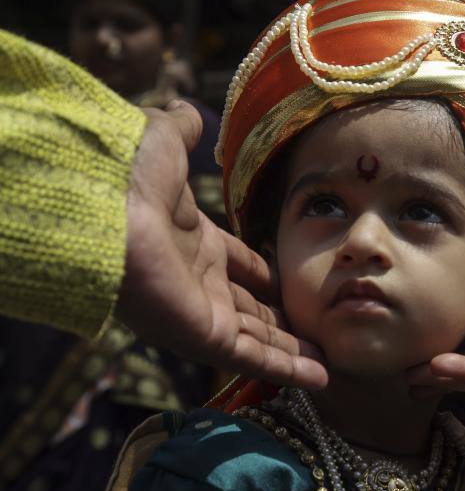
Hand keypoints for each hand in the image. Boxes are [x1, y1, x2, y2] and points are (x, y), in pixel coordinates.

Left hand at [116, 101, 327, 388]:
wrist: (107, 206)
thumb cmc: (134, 174)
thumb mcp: (164, 142)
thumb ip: (182, 132)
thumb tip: (187, 111)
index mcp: (195, 243)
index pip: (239, 265)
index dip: (264, 275)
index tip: (289, 284)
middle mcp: (199, 283)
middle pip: (251, 309)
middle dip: (282, 323)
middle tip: (317, 332)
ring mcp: (202, 312)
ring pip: (257, 340)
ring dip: (292, 353)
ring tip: (329, 365)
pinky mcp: (204, 336)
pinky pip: (253, 357)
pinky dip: (287, 370)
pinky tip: (319, 379)